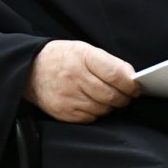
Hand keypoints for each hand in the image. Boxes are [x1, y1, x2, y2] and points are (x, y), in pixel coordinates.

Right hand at [23, 40, 138, 122]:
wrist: (31, 70)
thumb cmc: (63, 58)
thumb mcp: (84, 50)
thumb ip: (108, 62)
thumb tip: (131, 77)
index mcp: (82, 56)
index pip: (115, 74)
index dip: (130, 83)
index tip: (136, 86)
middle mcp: (75, 76)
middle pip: (111, 95)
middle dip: (123, 97)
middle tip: (126, 94)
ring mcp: (68, 96)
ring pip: (103, 108)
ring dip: (110, 105)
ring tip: (107, 97)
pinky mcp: (64, 112)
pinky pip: (91, 118)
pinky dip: (96, 112)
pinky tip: (92, 102)